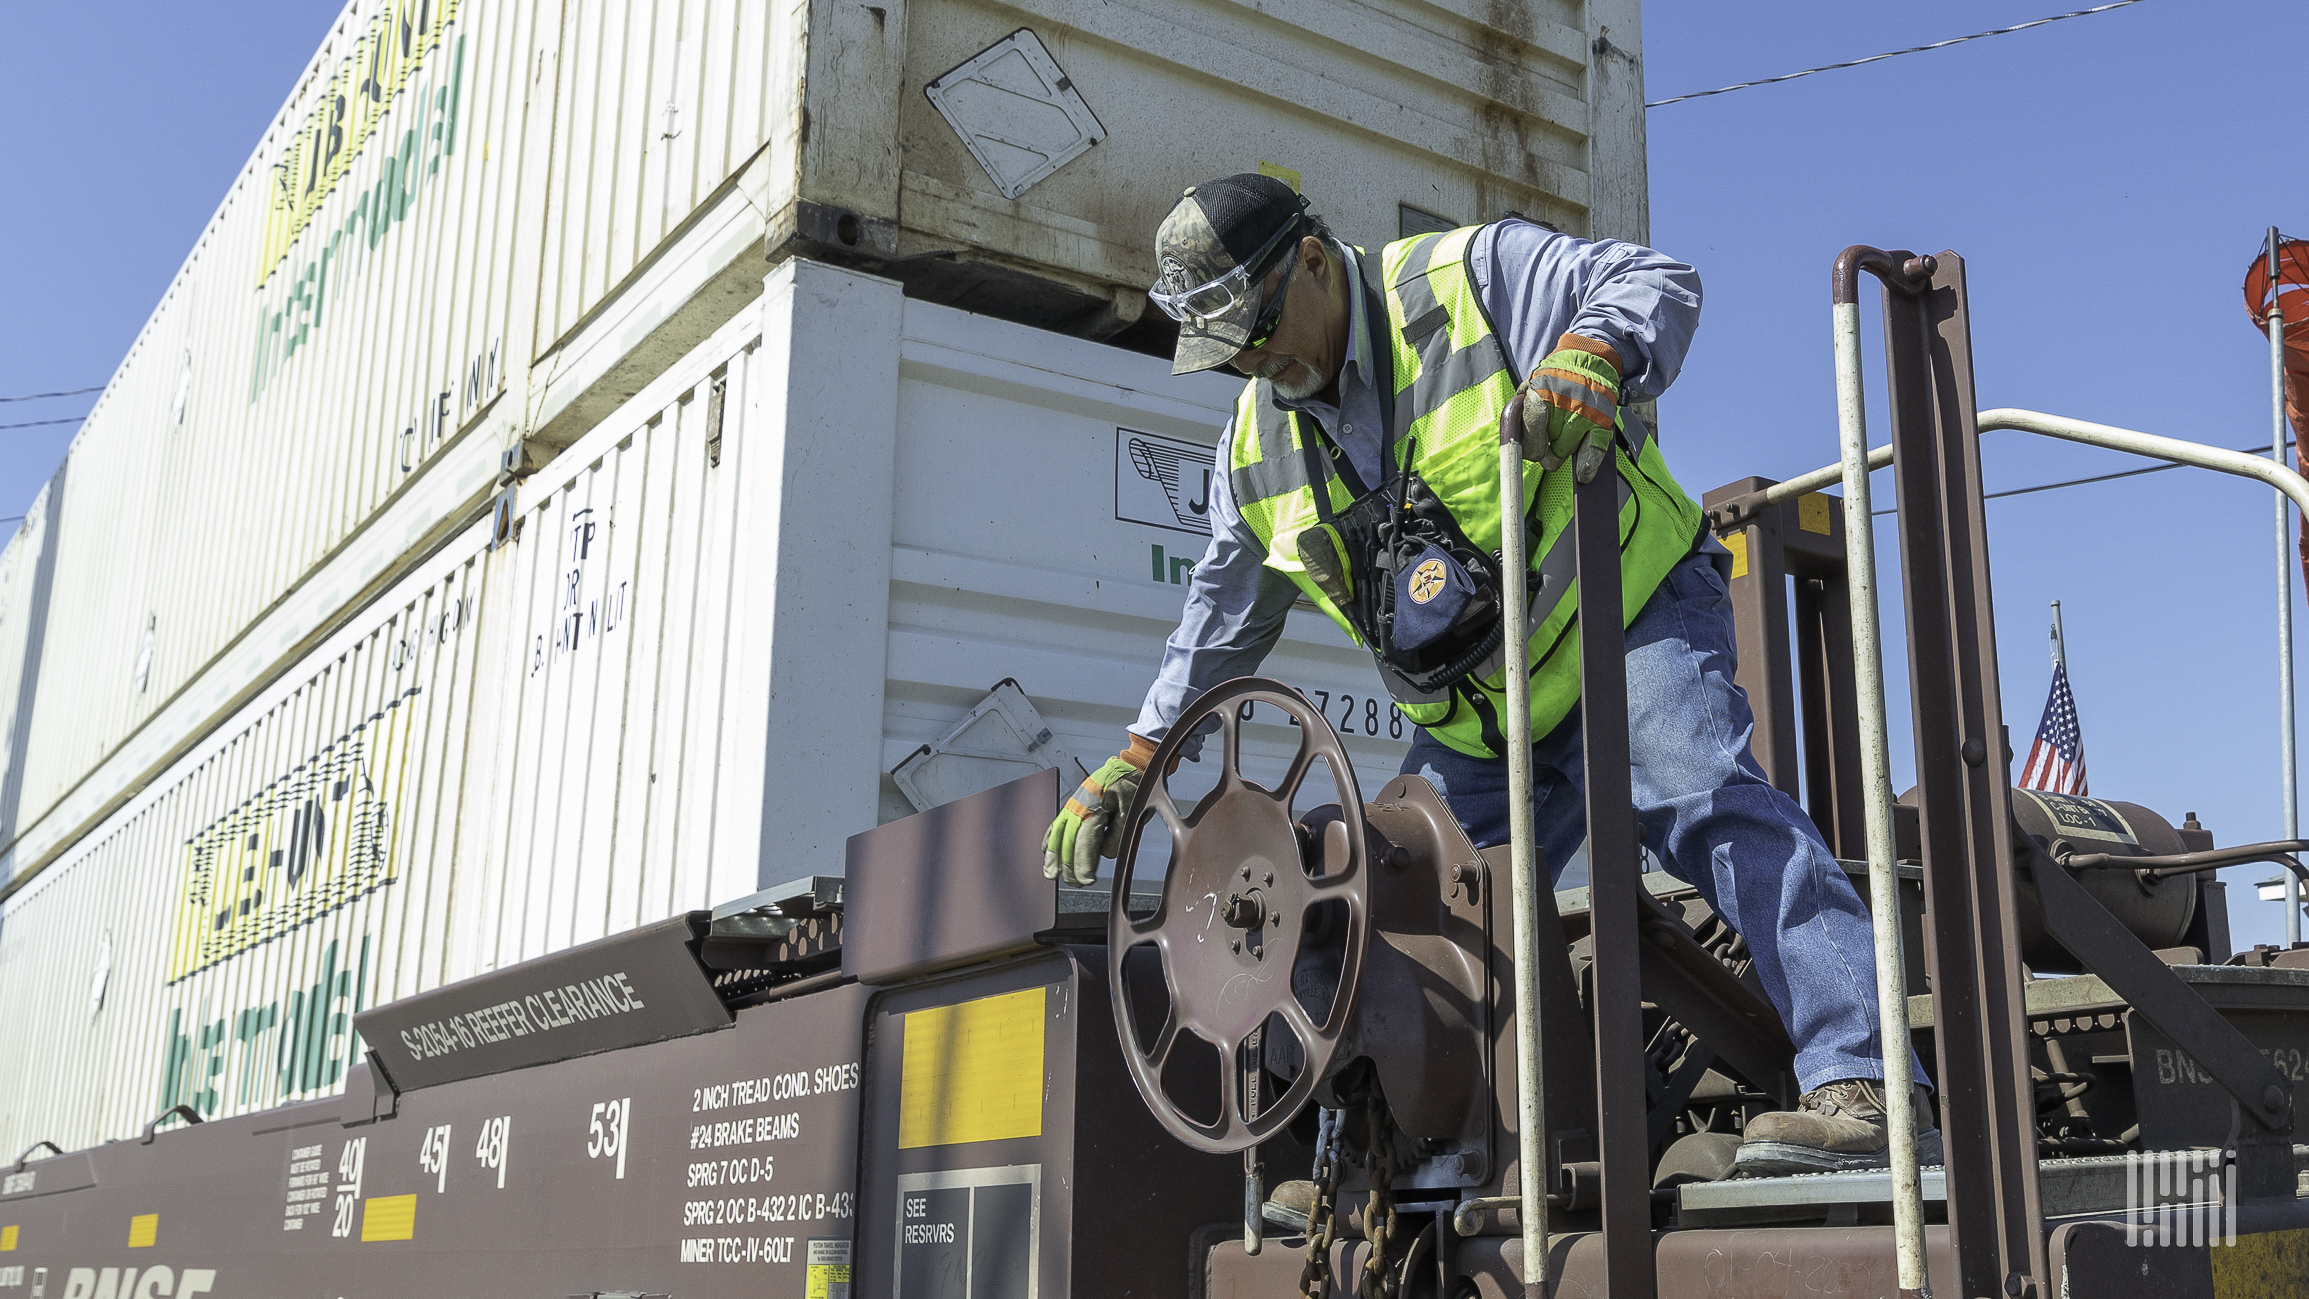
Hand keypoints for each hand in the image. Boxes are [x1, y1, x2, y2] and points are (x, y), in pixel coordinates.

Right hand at [1042, 736, 1156, 886]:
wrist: (1125, 767)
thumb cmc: (1130, 787)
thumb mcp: (1132, 808)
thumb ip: (1119, 832)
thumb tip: (1106, 852)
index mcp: (1094, 808)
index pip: (1085, 842)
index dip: (1084, 863)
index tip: (1087, 880)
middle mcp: (1078, 808)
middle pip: (1069, 842)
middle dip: (1069, 865)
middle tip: (1076, 883)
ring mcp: (1072, 807)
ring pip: (1058, 834)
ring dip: (1054, 855)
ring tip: (1051, 874)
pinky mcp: (1072, 807)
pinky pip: (1056, 824)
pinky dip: (1049, 838)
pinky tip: (1044, 852)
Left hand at [1518, 334, 1622, 482]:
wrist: (1590, 358)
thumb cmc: (1556, 374)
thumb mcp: (1531, 383)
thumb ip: (1520, 408)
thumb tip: (1513, 436)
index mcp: (1540, 397)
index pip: (1531, 437)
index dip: (1529, 448)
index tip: (1532, 451)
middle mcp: (1563, 407)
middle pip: (1548, 450)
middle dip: (1546, 451)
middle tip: (1548, 442)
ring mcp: (1585, 415)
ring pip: (1567, 451)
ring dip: (1564, 450)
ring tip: (1564, 434)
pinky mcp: (1603, 420)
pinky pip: (1594, 451)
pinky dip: (1588, 465)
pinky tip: (1583, 473)